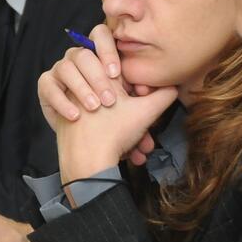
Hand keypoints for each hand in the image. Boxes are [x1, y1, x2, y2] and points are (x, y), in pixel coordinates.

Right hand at [39, 23, 155, 163]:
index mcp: (104, 63)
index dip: (108, 50)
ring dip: (81, 88)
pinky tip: (74, 116)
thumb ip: (162, 95)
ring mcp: (62, 74)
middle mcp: (81, 64)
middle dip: (96, 76)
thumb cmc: (118, 131)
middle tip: (108, 99)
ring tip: (95, 108)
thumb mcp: (145, 111)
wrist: (91, 155)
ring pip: (64, 66)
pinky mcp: (47, 88)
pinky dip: (61, 100)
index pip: (101, 36)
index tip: (117, 73)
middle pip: (82, 52)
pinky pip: (47, 84)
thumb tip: (174, 84)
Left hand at [55, 81, 177, 182]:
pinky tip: (126, 154)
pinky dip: (112, 139)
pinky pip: (97, 127)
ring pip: (110, 116)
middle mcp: (84, 86)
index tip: (144, 103)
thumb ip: (165, 94)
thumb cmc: (114, 133)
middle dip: (138, 120)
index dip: (141, 92)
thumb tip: (172, 86)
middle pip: (120, 100)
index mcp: (100, 75)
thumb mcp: (148, 110)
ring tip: (140, 150)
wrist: (86, 165)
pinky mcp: (68, 124)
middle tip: (147, 133)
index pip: (127, 76)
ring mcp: (74, 106)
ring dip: (130, 134)